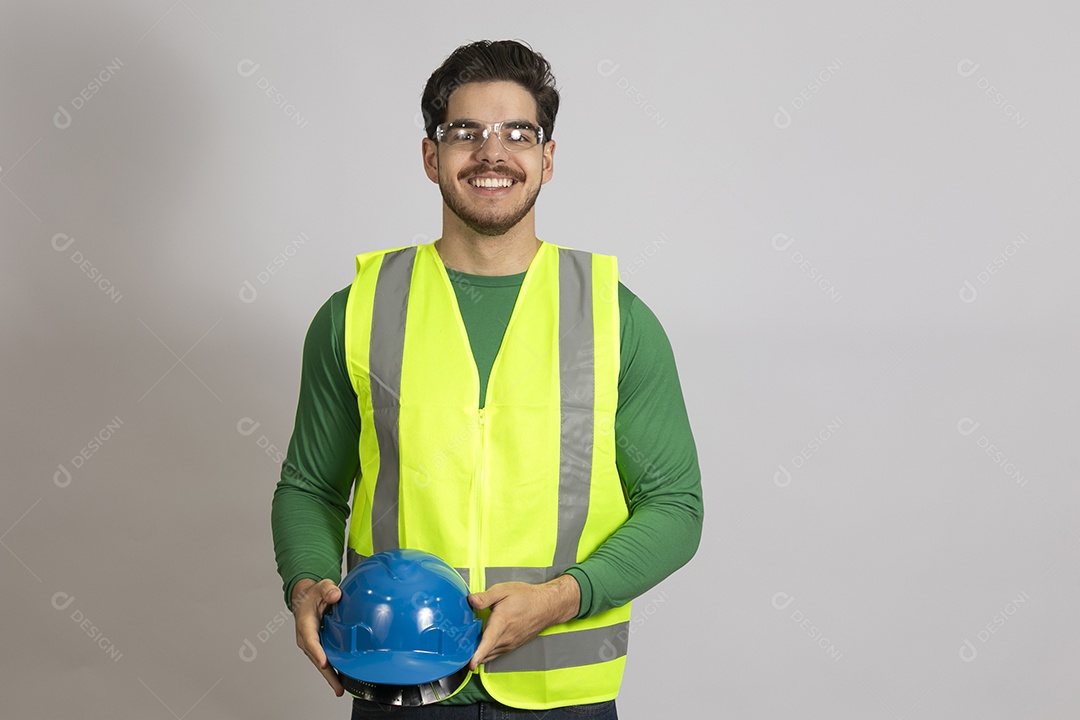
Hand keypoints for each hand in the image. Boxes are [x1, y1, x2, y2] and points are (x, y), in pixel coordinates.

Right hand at [291, 578, 344, 695]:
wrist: (306, 599)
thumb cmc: (313, 595)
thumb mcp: (321, 587)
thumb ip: (328, 590)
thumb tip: (335, 595)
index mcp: (305, 624)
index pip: (311, 640)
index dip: (317, 652)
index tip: (323, 663)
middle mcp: (306, 637)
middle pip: (316, 658)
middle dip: (326, 673)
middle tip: (338, 687)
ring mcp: (312, 644)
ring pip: (320, 662)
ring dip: (329, 675)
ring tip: (340, 688)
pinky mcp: (318, 646)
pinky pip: (324, 659)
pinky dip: (331, 669)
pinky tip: (341, 678)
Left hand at [466, 574, 580, 669]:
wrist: (547, 606)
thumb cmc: (526, 597)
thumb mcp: (504, 590)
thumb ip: (486, 597)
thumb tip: (470, 600)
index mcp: (502, 622)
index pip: (488, 642)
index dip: (479, 654)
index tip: (471, 664)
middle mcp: (507, 637)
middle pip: (486, 651)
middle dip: (471, 655)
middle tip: (456, 653)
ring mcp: (510, 643)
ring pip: (491, 654)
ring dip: (479, 654)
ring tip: (465, 651)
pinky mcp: (513, 646)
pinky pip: (496, 653)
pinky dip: (487, 653)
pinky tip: (480, 647)